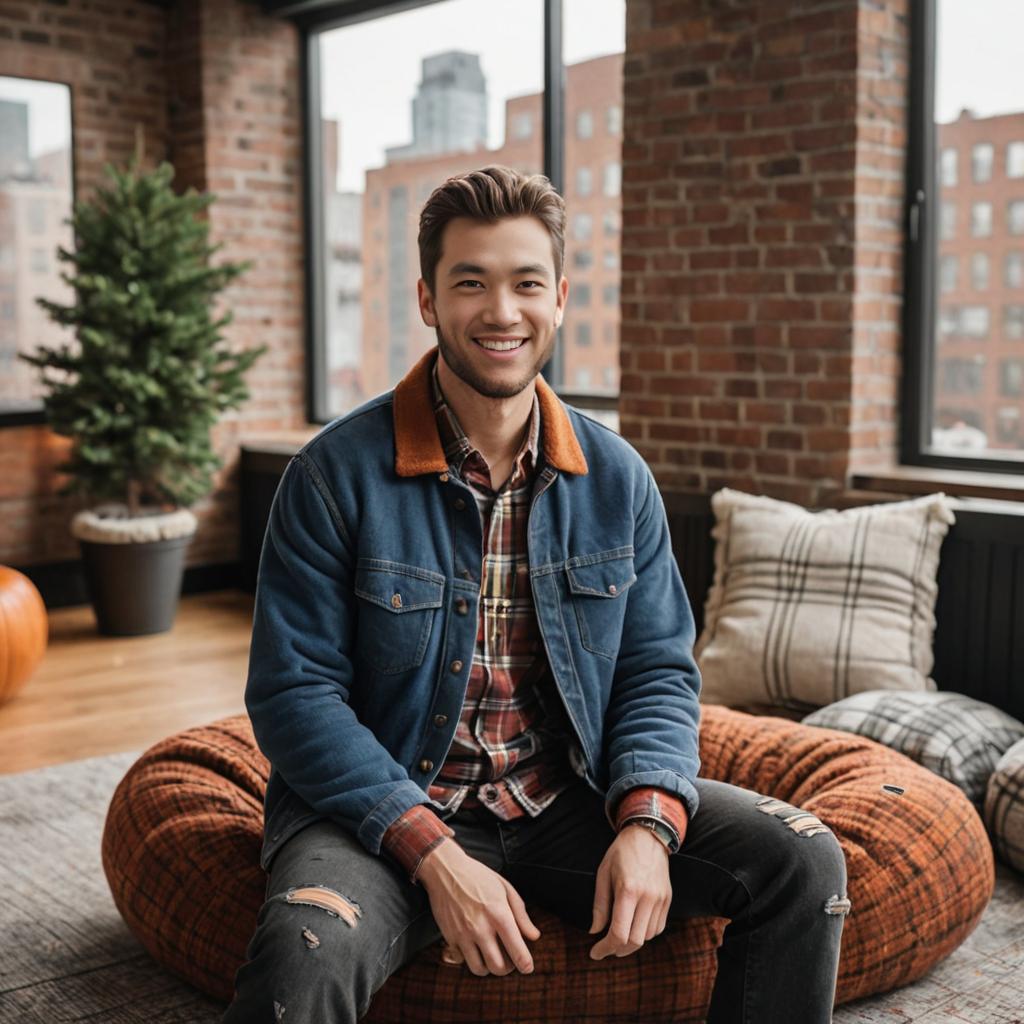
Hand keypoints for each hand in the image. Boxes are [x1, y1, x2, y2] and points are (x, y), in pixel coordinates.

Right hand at [417, 838, 540, 976]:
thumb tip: (534, 936)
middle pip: (498, 968)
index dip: (526, 964)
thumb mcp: (505, 889)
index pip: (517, 951)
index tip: (527, 967)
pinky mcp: (449, 937)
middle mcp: (481, 928)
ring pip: (479, 969)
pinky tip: (474, 946)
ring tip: (491, 955)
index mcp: (499, 914)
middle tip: (509, 959)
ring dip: (488, 967)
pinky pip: (462, 960)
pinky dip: (470, 958)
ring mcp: (463, 934)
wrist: (445, 870)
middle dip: (507, 968)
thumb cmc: (479, 877)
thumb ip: (521, 915)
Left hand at [589, 825, 671, 959]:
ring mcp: (660, 899)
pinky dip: (645, 933)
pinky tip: (634, 925)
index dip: (605, 948)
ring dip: (632, 942)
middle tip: (605, 948)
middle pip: (635, 941)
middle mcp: (647, 897)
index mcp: (628, 890)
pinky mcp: (668, 899)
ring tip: (619, 935)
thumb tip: (594, 931)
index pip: (619, 933)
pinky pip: (658, 928)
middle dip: (618, 949)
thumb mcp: (603, 873)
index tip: (595, 953)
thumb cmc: (621, 853)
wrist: (648, 835)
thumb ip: (600, 905)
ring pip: (647, 937)